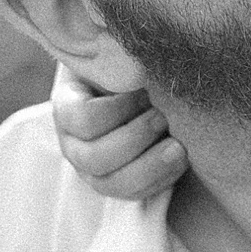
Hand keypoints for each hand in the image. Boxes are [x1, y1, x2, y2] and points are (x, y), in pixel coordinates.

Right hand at [50, 64, 185, 200]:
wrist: (146, 88)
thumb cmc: (131, 67)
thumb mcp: (120, 57)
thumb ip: (121, 58)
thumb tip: (141, 61)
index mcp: (67, 106)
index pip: (82, 119)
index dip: (117, 109)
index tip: (145, 91)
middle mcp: (74, 143)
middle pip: (94, 157)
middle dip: (136, 138)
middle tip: (165, 117)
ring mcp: (93, 170)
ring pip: (113, 183)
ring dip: (151, 165)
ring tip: (180, 145)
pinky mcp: (120, 184)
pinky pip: (136, 194)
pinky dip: (161, 179)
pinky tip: (182, 158)